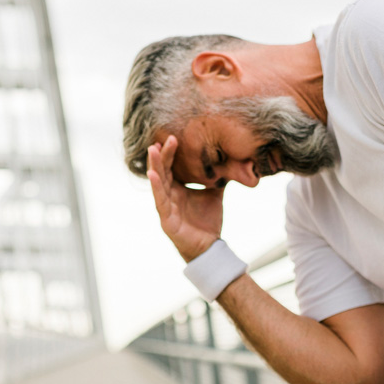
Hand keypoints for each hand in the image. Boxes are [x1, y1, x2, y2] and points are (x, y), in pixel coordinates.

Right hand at [147, 136, 223, 260]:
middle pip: (163, 171)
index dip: (171, 153)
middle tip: (163, 137)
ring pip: (158, 183)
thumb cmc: (207, 221)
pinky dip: (156, 187)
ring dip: (155, 166)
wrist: (210, 246)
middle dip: (161, 154)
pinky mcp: (166, 220)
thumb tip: (231, 160)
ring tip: (152, 150)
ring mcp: (165, 207)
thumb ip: (219, 178)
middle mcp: (169, 196)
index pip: (171, 167)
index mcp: (177, 189)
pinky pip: (160, 201)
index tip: (174, 137)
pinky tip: (153, 175)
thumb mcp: (215, 194)